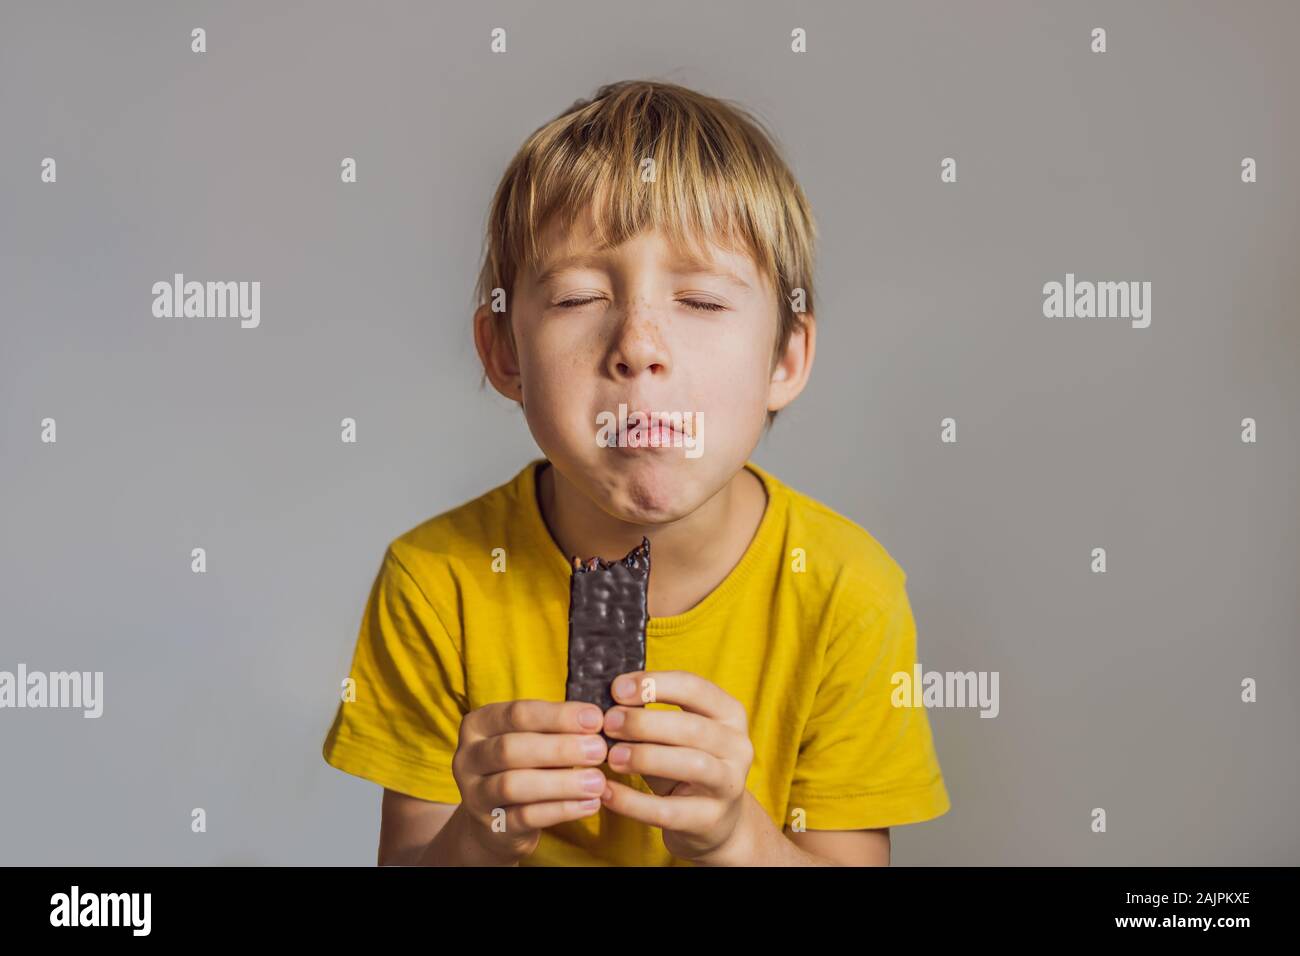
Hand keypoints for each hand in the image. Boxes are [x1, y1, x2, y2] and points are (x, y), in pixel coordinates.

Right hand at [451, 700, 608, 863]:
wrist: (497, 820)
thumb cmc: (524, 765)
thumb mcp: (532, 739)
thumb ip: (556, 728)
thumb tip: (597, 720)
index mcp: (478, 725)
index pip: (517, 714)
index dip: (558, 716)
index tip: (596, 719)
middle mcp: (468, 757)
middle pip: (510, 748)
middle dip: (559, 748)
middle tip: (599, 750)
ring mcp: (475, 794)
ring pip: (514, 785)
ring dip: (561, 782)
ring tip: (597, 781)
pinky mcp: (491, 826)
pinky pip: (525, 817)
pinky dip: (561, 810)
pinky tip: (589, 804)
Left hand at [598, 670, 755, 863]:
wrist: (715, 821)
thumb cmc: (684, 763)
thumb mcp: (676, 733)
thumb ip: (651, 713)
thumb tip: (609, 698)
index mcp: (729, 713)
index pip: (694, 688)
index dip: (655, 684)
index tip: (617, 689)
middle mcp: (737, 746)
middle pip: (692, 727)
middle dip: (644, 722)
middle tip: (608, 723)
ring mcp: (728, 784)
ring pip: (690, 765)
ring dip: (645, 757)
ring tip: (611, 756)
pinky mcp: (710, 820)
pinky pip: (668, 810)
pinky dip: (633, 802)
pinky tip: (607, 792)